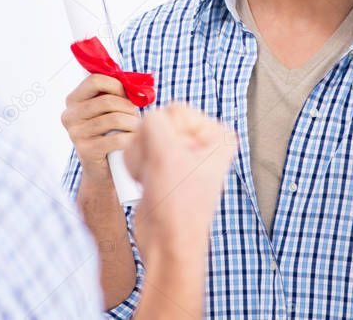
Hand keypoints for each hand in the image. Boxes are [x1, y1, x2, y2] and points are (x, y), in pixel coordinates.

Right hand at [61, 74, 140, 180]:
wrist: (101, 170)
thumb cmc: (108, 133)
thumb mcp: (106, 110)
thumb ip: (113, 93)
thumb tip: (134, 84)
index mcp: (72, 100)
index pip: (94, 80)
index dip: (116, 84)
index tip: (127, 94)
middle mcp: (69, 116)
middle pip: (107, 101)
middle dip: (128, 106)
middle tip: (136, 114)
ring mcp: (75, 134)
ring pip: (114, 119)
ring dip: (132, 122)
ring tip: (137, 126)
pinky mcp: (85, 151)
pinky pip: (116, 139)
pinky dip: (130, 138)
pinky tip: (134, 139)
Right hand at [124, 104, 235, 262]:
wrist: (166, 243)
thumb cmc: (176, 204)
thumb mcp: (165, 154)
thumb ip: (153, 123)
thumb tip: (146, 119)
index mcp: (216, 135)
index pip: (174, 109)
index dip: (163, 133)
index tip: (171, 161)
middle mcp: (203, 141)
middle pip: (158, 120)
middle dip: (148, 146)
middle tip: (158, 171)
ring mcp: (183, 153)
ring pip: (145, 135)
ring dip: (140, 156)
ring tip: (151, 179)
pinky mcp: (166, 164)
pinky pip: (140, 149)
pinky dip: (136, 164)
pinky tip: (145, 182)